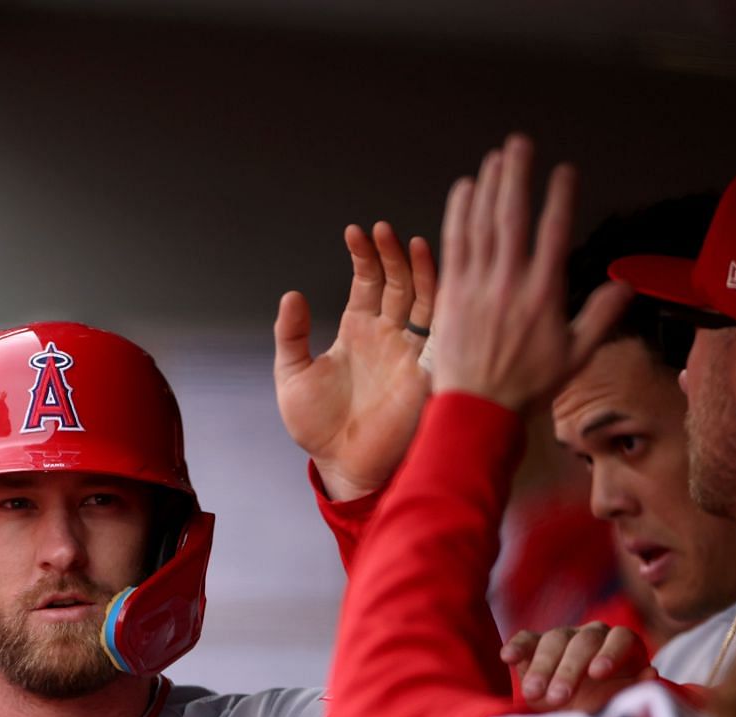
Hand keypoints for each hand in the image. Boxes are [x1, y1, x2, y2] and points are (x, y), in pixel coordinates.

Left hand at [275, 222, 436, 499]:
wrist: (343, 467)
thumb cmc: (319, 428)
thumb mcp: (292, 375)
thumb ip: (290, 336)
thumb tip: (291, 296)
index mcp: (358, 331)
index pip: (368, 282)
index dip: (364, 255)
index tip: (355, 232)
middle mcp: (388, 335)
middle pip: (399, 282)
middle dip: (392, 254)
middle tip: (381, 230)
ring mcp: (411, 351)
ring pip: (425, 299)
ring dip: (420, 270)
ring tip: (409, 241)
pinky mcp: (427, 371)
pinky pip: (442, 333)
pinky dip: (445, 306)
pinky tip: (441, 280)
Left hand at [431, 134, 630, 410]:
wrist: (477, 411)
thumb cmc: (525, 388)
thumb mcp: (576, 357)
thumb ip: (601, 316)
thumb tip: (625, 286)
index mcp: (544, 296)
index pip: (554, 233)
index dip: (560, 197)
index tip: (565, 171)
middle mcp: (510, 285)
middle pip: (514, 217)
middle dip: (518, 176)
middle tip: (520, 143)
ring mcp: (477, 287)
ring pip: (483, 225)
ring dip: (489, 186)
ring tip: (497, 157)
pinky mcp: (451, 294)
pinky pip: (455, 244)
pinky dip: (459, 214)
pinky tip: (465, 189)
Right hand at [501, 621, 649, 708]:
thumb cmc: (602, 710)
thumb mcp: (619, 705)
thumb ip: (634, 690)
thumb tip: (650, 673)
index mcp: (621, 645)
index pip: (621, 638)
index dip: (610, 654)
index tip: (597, 674)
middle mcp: (593, 635)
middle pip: (583, 641)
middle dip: (569, 670)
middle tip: (558, 697)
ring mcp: (562, 637)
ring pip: (554, 641)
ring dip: (542, 667)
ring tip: (532, 694)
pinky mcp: (534, 644)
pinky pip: (526, 639)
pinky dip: (517, 646)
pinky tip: (507, 657)